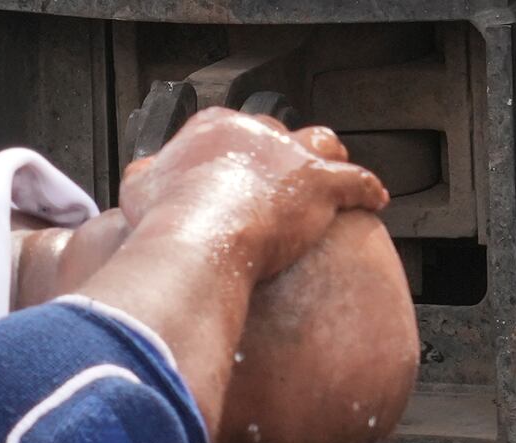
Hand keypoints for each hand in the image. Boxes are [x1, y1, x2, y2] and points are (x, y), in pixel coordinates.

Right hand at [118, 109, 388, 282]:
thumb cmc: (168, 219)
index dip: (235, 154)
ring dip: (327, 158)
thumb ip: (147, 177)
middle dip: (279, 157)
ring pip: (320, 144)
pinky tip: (375, 199)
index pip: (230, 131)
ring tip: (331, 170)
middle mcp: (256, 133)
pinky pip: (355, 182)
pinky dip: (367, 190)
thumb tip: (147, 177)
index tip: (233, 174)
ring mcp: (291, 157)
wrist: (199, 239)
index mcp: (214, 129)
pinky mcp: (320, 185)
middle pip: (275, 136)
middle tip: (277, 182)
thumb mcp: (139, 189)